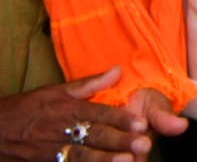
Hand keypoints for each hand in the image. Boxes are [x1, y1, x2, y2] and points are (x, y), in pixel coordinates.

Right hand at [0, 66, 152, 160]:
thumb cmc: (27, 109)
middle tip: (144, 144)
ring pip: (82, 156)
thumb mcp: (56, 91)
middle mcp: (62, 129)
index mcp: (68, 109)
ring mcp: (52, 150)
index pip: (99, 113)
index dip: (121, 119)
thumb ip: (89, 84)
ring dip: (105, 159)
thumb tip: (118, 70)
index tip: (142, 124)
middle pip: (95, 136)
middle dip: (120, 141)